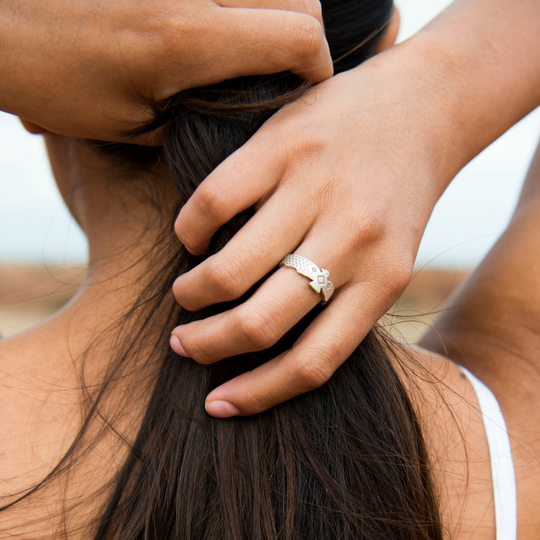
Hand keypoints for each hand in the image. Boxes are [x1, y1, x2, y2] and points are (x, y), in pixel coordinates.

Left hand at [1, 0, 330, 141]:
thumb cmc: (51, 79)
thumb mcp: (128, 122)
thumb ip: (196, 111)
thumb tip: (240, 102)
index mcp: (186, 38)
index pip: (298, 36)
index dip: (317, 66)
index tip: (306, 87)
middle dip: (304, 34)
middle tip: (285, 66)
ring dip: (276, 9)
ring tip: (255, 42)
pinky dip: (243, 0)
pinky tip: (225, 19)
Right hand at [170, 42, 456, 417]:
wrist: (418, 108)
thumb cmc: (394, 195)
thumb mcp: (389, 258)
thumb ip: (341, 303)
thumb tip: (260, 346)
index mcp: (383, 280)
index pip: (313, 363)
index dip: (257, 394)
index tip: (217, 402)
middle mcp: (352, 238)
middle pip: (260, 322)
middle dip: (207, 345)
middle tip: (184, 343)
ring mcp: (315, 188)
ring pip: (230, 269)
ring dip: (192, 292)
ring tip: (187, 293)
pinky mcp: (284, 144)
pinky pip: (214, 203)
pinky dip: (190, 230)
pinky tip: (193, 236)